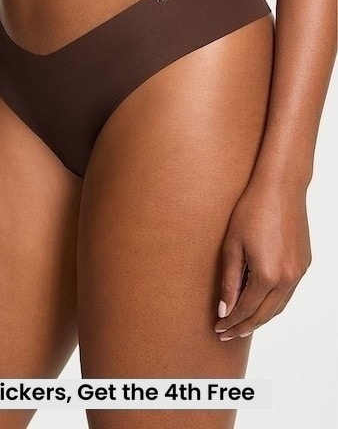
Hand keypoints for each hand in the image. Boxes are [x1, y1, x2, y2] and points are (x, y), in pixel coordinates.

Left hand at [214, 175, 311, 339]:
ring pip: (278, 306)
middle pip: (264, 314)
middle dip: (244, 326)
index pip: (246, 310)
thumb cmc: (251, 211)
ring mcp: (299, 272)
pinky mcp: (304, 264)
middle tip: (226, 334)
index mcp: (267, 276)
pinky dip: (272, 302)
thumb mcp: (232, 246)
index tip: (217, 328)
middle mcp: (288, 279)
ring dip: (260, 317)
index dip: (230, 321)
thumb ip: (229, 281)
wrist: (281, 188)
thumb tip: (224, 309)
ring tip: (241, 323)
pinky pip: (287, 292)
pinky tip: (259, 302)